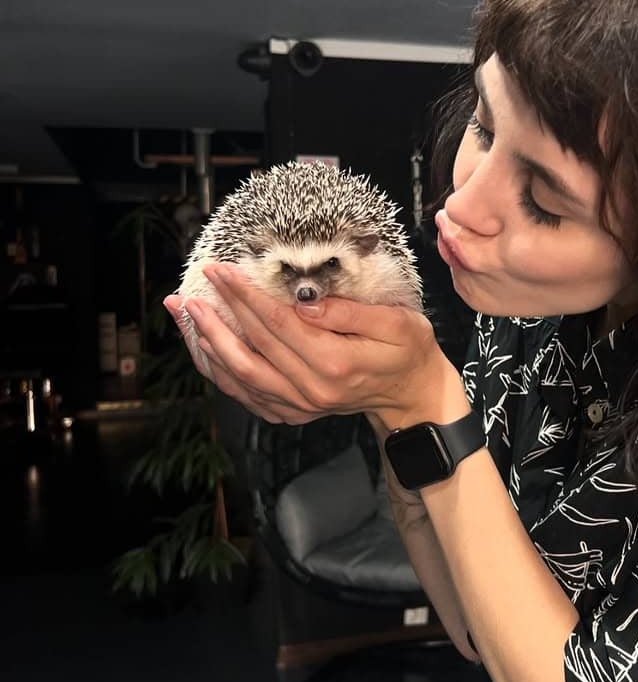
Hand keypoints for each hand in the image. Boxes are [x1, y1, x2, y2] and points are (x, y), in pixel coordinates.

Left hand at [163, 263, 467, 429]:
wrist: (411, 394)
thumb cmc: (408, 350)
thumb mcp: (397, 322)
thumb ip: (350, 311)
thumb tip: (305, 302)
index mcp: (336, 363)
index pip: (278, 324)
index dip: (245, 295)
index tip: (221, 269)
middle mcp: (312, 389)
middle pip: (252, 347)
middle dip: (219, 311)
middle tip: (195, 283)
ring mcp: (299, 405)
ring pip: (239, 375)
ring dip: (206, 342)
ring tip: (183, 312)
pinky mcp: (291, 412)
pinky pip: (244, 394)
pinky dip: (218, 370)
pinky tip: (202, 345)